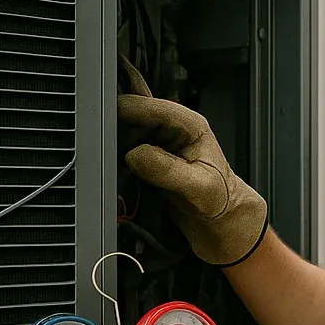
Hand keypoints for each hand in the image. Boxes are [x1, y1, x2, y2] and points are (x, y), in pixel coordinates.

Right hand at [117, 58, 266, 265]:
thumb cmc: (219, 200)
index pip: (151, 106)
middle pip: (132, 113)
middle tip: (106, 150)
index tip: (104, 124)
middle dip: (117, 128)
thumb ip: (166, 169)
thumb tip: (134, 155)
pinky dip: (116, 153)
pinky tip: (116, 166)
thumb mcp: (197, 187)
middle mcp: (173, 127)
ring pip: (124, 129)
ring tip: (114, 163)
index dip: (126, 111)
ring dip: (115, 142)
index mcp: (190, 124)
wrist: (220, 218)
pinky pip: (125, 145)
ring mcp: (159, 139)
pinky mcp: (149, 154)